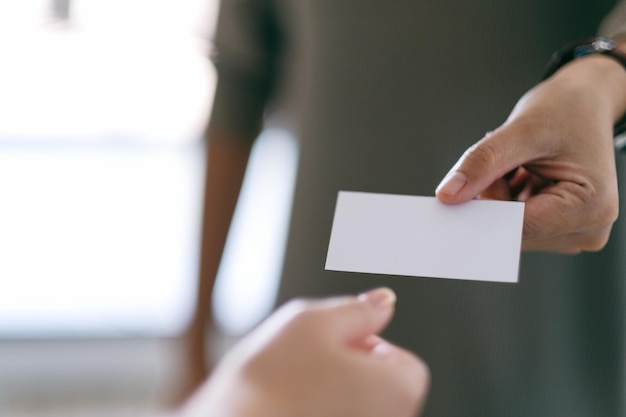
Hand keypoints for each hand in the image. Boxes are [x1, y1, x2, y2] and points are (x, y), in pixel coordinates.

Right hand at [178, 288, 429, 416]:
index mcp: (399, 391)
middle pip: (375, 386)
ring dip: (324, 391)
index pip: (400, 358)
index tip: (329, 343)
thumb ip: (356, 309)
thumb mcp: (312, 322)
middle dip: (344, 367)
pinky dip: (310, 412)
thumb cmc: (269, 384)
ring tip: (287, 388)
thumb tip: (384, 301)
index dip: (363, 343)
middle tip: (304, 362)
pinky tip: (283, 409)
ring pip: (348, 406)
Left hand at [436, 54, 625, 252]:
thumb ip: (483, 163)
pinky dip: (504, 197)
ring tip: (519, 164)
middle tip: (505, 162)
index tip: (455, 196)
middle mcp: (588, 228)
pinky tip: (519, 174)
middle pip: (511, 230)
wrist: (585, 103)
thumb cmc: (567, 110)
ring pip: (506, 227)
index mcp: (592, 208)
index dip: (483, 210)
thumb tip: (448, 195)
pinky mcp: (556, 229)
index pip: (519, 227)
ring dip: (499, 195)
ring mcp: (572, 232)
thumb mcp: (523, 130)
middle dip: (494, 196)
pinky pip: (511, 222)